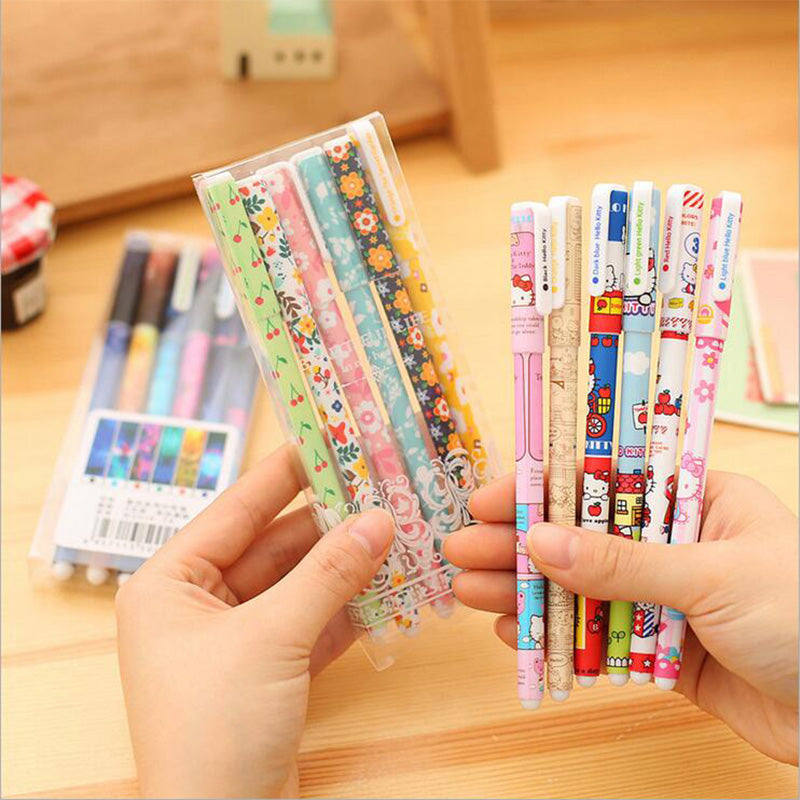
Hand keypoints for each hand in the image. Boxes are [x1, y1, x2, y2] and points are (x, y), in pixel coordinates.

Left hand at [116, 445, 393, 797]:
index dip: (282, 475)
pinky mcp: (268, 671)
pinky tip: (387, 583)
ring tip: (393, 530)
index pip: (235, 511)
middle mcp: (198, 605)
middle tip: (378, 488)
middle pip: (273, 547)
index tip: (325, 440)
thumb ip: (328, 573)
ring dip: (344, 565)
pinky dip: (346, 607)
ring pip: (298, 585)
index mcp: (170, 584)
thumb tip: (379, 519)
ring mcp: (235, 640)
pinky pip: (310, 622)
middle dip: (328, 524)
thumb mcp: (272, 636)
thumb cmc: (216, 725)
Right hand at [444, 470, 797, 763]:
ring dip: (527, 590)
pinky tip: (514, 631)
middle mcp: (678, 543)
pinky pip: (600, 637)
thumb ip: (624, 564)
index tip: (492, 498)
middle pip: (585, 536)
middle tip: (462, 549)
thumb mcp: (712, 576)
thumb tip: (542, 544)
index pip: (606, 480)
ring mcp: (669, 598)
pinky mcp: (665, 650)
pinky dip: (558, 637)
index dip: (546, 488)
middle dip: (521, 544)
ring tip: (470, 591)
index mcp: (698, 500)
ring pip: (584, 588)